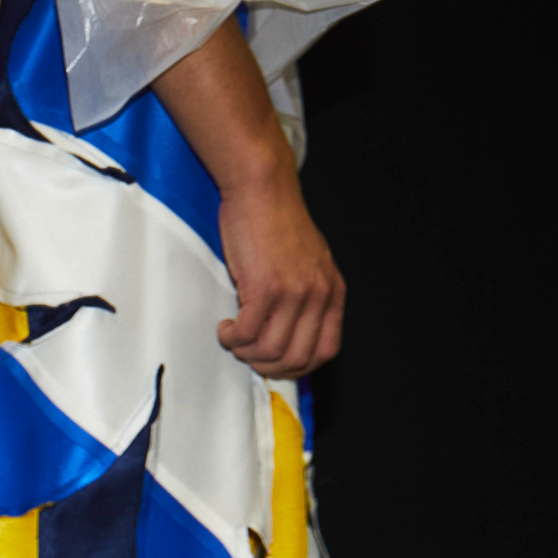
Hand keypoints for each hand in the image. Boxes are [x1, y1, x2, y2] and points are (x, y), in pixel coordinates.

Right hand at [216, 177, 343, 379]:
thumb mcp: (306, 264)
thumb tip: (286, 333)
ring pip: (270, 351)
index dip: (296, 366)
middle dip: (266, 365)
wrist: (262, 191)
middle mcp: (318, 295)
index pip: (325, 351)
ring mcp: (294, 293)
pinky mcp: (265, 288)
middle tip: (247, 351)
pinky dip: (231, 337)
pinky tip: (226, 325)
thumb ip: (305, 297)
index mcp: (332, 292)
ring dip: (245, 352)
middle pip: (296, 358)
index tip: (272, 359)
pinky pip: (246, 334)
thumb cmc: (276, 224)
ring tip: (234, 336)